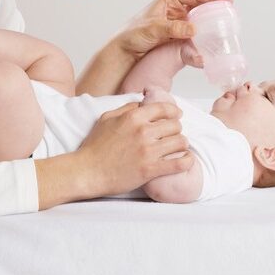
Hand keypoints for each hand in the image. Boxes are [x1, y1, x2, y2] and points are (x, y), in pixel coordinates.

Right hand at [76, 101, 194, 196]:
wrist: (88, 171)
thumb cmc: (95, 146)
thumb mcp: (107, 118)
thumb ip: (127, 108)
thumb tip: (143, 103)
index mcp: (133, 117)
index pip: (164, 108)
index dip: (174, 111)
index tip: (177, 115)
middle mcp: (143, 131)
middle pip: (175, 125)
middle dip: (176, 129)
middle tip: (173, 134)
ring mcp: (148, 151)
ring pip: (180, 142)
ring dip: (181, 144)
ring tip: (178, 147)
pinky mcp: (150, 170)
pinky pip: (179, 163)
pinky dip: (186, 160)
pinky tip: (185, 159)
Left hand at [116, 0, 231, 60]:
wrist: (124, 50)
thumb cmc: (132, 34)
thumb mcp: (153, 28)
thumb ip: (173, 28)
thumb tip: (194, 29)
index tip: (228, 0)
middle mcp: (175, 9)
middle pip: (200, 7)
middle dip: (215, 11)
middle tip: (231, 17)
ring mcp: (177, 22)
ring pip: (199, 22)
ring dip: (210, 26)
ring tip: (224, 31)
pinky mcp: (177, 36)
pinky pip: (193, 35)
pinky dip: (201, 39)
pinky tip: (210, 44)